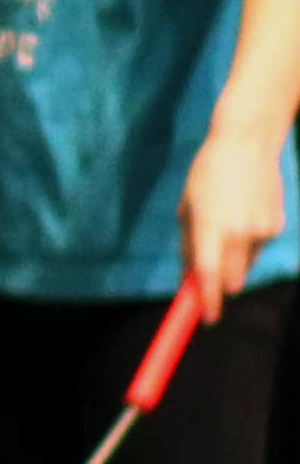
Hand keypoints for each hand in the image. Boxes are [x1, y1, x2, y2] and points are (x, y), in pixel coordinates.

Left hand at [187, 131, 285, 321]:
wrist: (247, 144)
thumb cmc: (207, 174)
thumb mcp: (187, 207)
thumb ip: (189, 244)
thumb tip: (190, 276)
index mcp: (210, 227)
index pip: (208, 274)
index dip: (207, 301)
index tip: (205, 318)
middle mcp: (239, 232)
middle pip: (232, 281)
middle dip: (219, 285)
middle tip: (206, 279)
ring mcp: (262, 230)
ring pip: (245, 265)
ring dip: (233, 259)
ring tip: (226, 224)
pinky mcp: (276, 226)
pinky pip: (257, 247)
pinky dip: (247, 242)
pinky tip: (244, 215)